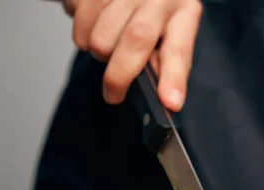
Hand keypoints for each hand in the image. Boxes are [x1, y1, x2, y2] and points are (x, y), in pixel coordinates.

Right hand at [63, 0, 202, 110]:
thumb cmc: (151, 12)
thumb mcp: (169, 32)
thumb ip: (164, 60)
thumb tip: (158, 93)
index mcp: (183, 12)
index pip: (178, 49)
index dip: (173, 78)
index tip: (171, 103)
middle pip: (136, 39)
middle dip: (120, 76)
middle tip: (114, 95)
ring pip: (101, 38)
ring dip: (100, 53)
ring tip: (108, 47)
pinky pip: (79, 24)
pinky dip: (83, 35)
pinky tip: (94, 25)